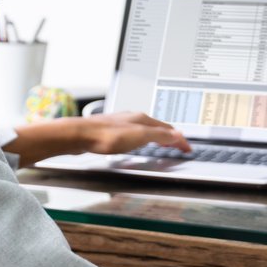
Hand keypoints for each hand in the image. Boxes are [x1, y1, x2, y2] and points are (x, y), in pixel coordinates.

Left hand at [3, 113, 191, 167]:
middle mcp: (133, 118)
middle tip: (178, 144)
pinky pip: (133, 133)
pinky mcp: (111, 131)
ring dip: (156, 136)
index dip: (180, 140)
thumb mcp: (139, 136)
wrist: (79, 135)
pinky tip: (135, 143)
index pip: (168, 129)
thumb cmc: (105, 135)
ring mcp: (122, 124)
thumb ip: (159, 136)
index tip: (187, 148)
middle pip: (158, 127)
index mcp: (143, 119)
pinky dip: (142, 138)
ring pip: (145, 129)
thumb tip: (178, 135)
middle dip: (170, 135)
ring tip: (161, 142)